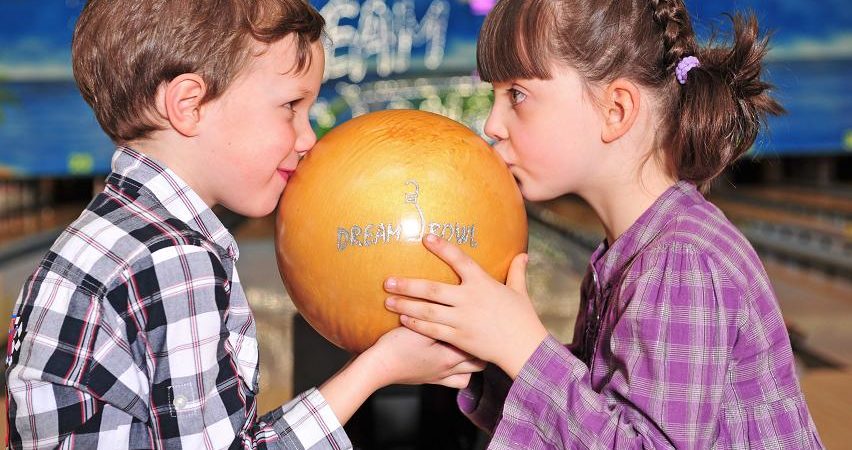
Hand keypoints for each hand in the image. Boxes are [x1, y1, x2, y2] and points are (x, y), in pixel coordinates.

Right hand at [364, 326, 485, 388]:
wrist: (378, 367)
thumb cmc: (396, 346)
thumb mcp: (418, 327)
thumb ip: (436, 317)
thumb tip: (452, 303)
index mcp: (450, 355)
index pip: (476, 343)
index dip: (481, 330)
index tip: (483, 318)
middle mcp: (450, 369)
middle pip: (479, 360)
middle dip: (482, 347)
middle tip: (480, 330)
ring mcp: (441, 377)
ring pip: (470, 373)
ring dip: (473, 361)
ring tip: (469, 346)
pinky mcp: (432, 381)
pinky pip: (456, 382)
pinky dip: (460, 373)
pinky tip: (454, 363)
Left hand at [384, 234, 548, 378]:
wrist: (524, 348)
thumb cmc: (523, 319)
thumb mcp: (520, 292)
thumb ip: (517, 272)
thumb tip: (523, 254)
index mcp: (483, 283)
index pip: (460, 260)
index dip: (443, 248)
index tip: (426, 238)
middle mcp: (469, 299)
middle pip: (432, 289)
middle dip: (408, 285)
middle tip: (388, 281)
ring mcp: (462, 320)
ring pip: (427, 311)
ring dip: (405, 305)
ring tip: (388, 300)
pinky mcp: (458, 338)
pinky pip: (432, 330)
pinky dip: (416, 324)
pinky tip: (403, 319)